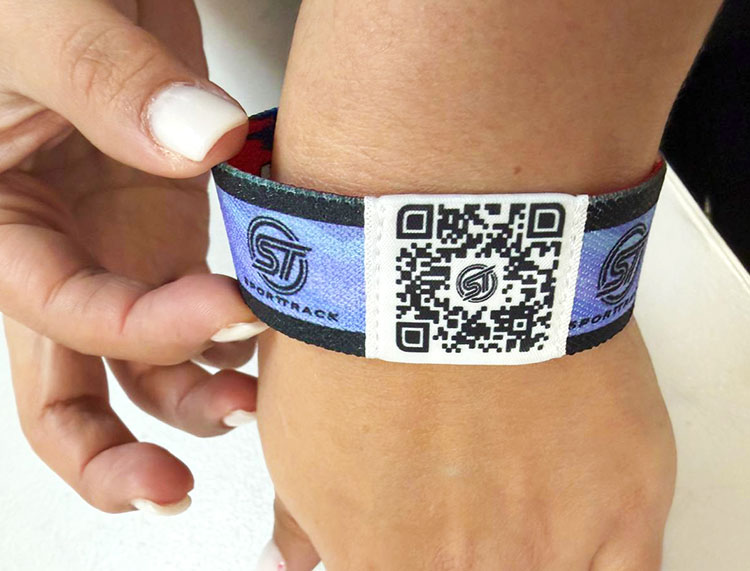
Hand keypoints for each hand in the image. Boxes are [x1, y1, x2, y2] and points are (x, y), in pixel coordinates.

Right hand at [1, 0, 262, 514]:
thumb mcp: (40, 21)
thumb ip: (108, 79)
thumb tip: (200, 141)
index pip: (64, 315)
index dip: (145, 329)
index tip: (228, 301)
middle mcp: (59, 255)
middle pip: (67, 388)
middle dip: (114, 453)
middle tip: (173, 490)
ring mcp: (119, 251)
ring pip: (145, 365)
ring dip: (196, 402)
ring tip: (252, 409)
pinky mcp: (169, 233)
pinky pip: (194, 315)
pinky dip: (227, 343)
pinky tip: (261, 344)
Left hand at [256, 320, 676, 569]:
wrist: (441, 265)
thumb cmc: (363, 337)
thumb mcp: (298, 433)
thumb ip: (300, 520)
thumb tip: (288, 564)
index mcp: (383, 561)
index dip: (408, 555)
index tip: (419, 534)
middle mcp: (466, 568)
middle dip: (464, 551)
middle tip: (466, 499)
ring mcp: (550, 544)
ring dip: (530, 549)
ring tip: (513, 490)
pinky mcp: (625, 504)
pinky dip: (601, 561)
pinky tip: (579, 527)